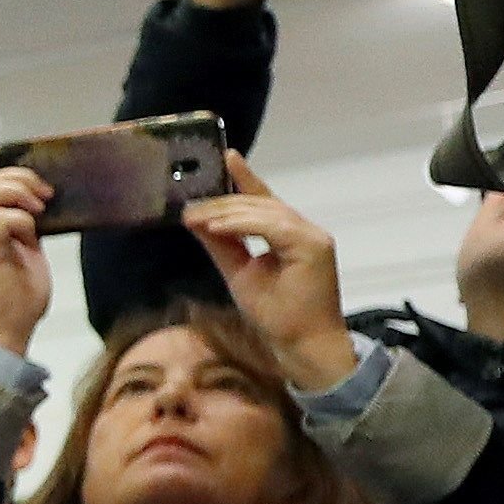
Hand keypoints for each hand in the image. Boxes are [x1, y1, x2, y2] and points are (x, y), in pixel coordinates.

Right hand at [0, 152, 52, 357]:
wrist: (5, 333)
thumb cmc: (16, 296)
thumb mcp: (22, 251)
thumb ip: (21, 225)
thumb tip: (37, 203)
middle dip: (14, 177)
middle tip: (44, 193)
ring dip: (16, 193)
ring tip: (39, 208)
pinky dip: (19, 219)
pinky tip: (33, 233)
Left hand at [178, 154, 357, 389]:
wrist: (301, 346)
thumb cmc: (277, 317)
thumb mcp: (240, 273)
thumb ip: (222, 245)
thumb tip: (197, 219)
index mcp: (290, 235)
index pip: (264, 200)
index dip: (246, 178)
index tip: (227, 157)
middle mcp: (305, 230)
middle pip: (260, 204)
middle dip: (222, 202)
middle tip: (189, 207)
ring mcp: (312, 236)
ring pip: (266, 211)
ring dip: (227, 212)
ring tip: (197, 216)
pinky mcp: (313, 246)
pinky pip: (272, 226)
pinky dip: (242, 225)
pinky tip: (216, 227)